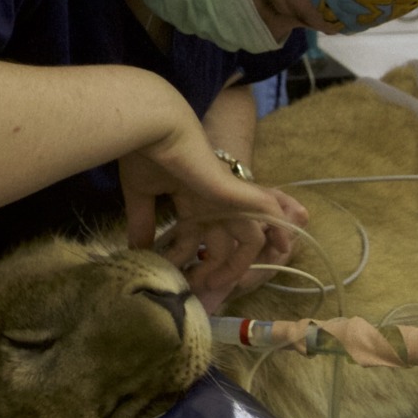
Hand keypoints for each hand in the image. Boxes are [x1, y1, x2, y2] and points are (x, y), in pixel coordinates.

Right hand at [120, 114, 307, 312]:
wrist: (153, 128)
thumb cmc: (145, 153)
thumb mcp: (141, 195)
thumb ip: (142, 222)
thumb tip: (135, 249)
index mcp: (192, 201)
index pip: (202, 237)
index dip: (192, 260)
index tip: (180, 281)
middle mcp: (212, 202)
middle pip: (225, 244)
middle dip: (214, 271)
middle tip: (194, 288)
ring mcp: (226, 198)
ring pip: (249, 238)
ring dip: (238, 265)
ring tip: (215, 284)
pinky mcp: (236, 191)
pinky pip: (269, 213)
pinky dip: (278, 228)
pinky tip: (282, 247)